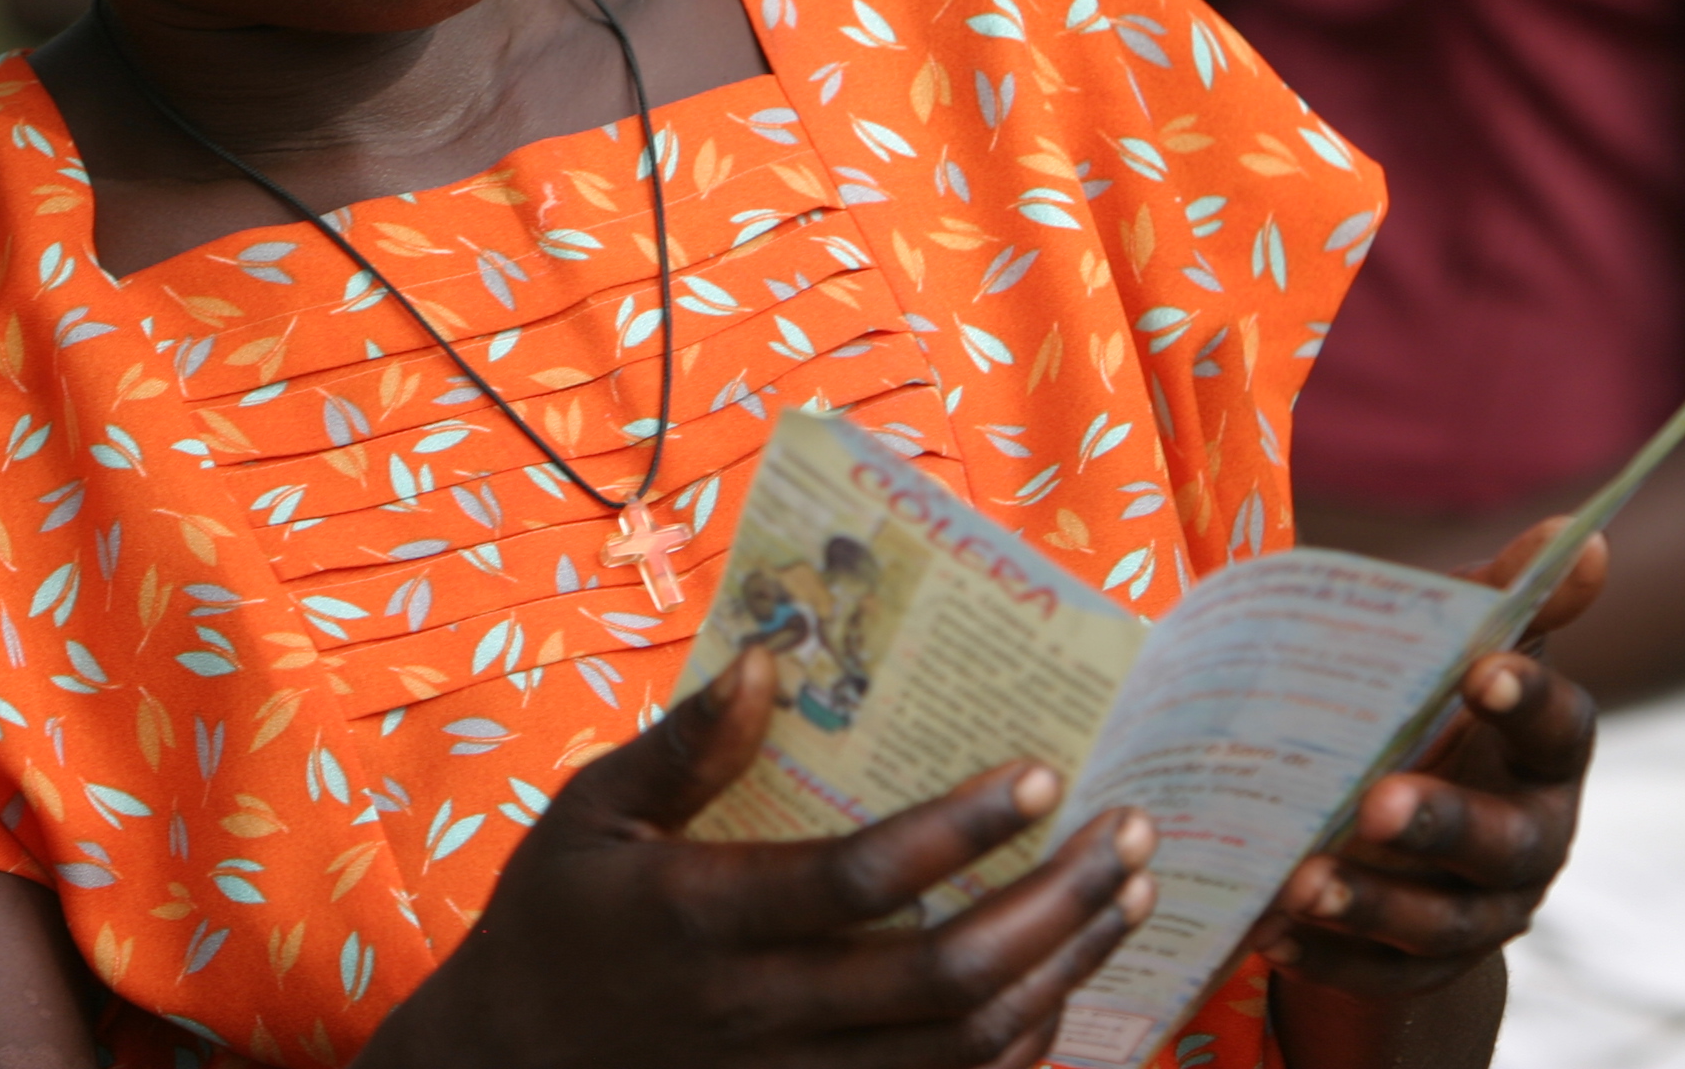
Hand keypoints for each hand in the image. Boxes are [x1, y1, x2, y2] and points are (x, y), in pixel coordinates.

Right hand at [369, 646, 1159, 1068]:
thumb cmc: (554, 922)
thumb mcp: (591, 812)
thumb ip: (685, 742)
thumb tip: (766, 654)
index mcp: (704, 918)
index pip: (860, 879)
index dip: (961, 832)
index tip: (1043, 774)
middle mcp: (760, 1013)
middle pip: (944, 977)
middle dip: (1058, 904)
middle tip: (1129, 834)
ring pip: (964, 1049)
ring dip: (1063, 972)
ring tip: (1126, 898)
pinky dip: (1022, 1050)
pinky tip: (1067, 987)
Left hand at [1257, 520, 1603, 998]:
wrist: (1409, 835)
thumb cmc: (1435, 709)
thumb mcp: (1463, 650)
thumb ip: (1508, 598)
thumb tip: (1586, 534)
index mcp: (1546, 758)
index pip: (1558, 728)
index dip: (1526, 699)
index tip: (1479, 671)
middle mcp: (1530, 845)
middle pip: (1502, 845)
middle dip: (1440, 824)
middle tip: (1373, 804)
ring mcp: (1479, 916)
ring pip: (1436, 922)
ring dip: (1369, 904)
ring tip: (1301, 882)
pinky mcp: (1418, 969)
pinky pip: (1374, 974)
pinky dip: (1323, 955)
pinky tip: (1267, 928)